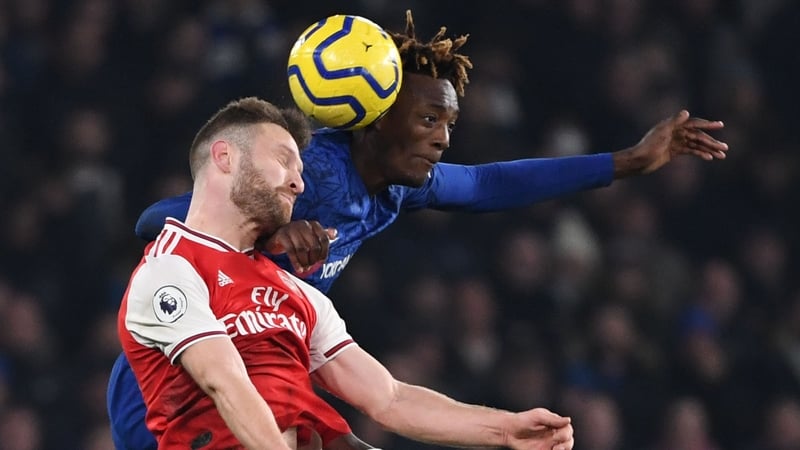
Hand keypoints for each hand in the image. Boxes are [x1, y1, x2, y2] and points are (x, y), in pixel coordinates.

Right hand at [260, 220, 336, 275]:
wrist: (274, 237)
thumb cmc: (296, 238)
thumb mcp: (310, 236)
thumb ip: (322, 235)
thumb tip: (335, 233)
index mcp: (312, 224)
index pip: (324, 238)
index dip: (325, 251)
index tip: (321, 261)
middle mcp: (303, 224)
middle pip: (314, 245)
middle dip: (313, 259)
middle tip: (311, 266)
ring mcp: (291, 229)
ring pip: (302, 249)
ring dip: (305, 262)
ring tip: (305, 269)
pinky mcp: (281, 235)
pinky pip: (291, 251)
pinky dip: (296, 262)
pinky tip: (298, 269)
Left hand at [506, 408, 573, 449]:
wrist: (508, 432)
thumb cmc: (522, 420)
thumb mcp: (537, 416)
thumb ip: (553, 419)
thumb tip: (568, 420)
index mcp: (554, 423)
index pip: (567, 429)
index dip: (565, 433)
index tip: (556, 436)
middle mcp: (553, 434)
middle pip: (568, 440)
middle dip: (566, 444)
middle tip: (556, 446)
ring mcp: (549, 444)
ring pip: (564, 448)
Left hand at [613, 109, 728, 177]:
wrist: (637, 161)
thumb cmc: (648, 146)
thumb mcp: (661, 133)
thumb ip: (674, 122)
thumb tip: (686, 112)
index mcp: (673, 125)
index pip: (694, 123)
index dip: (708, 124)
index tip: (720, 125)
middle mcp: (675, 132)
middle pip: (698, 136)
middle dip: (712, 141)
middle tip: (725, 148)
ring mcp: (675, 142)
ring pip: (696, 144)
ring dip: (709, 149)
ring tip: (722, 155)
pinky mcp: (673, 152)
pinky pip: (690, 151)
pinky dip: (700, 154)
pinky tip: (709, 157)